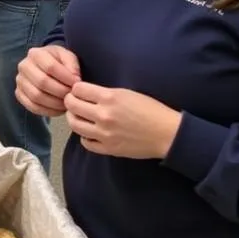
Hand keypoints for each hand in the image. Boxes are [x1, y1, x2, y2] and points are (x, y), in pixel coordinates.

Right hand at [16, 45, 80, 115]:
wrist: (46, 66)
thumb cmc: (59, 62)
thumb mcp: (68, 56)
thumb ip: (72, 64)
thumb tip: (74, 78)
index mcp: (35, 54)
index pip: (50, 67)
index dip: (66, 77)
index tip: (77, 83)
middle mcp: (24, 66)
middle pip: (42, 82)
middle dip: (61, 91)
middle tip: (72, 95)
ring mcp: (20, 81)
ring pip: (36, 96)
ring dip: (55, 103)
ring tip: (67, 103)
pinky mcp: (19, 94)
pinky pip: (32, 106)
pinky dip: (47, 111)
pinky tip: (59, 109)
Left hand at [64, 83, 181, 158]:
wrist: (168, 134)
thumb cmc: (152, 110)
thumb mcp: (127, 93)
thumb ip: (104, 93)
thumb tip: (85, 93)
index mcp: (109, 97)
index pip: (77, 89)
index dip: (76, 89)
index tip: (78, 91)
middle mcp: (103, 115)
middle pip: (71, 106)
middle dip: (70, 102)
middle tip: (74, 102)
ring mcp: (104, 133)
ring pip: (75, 124)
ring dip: (74, 118)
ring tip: (79, 116)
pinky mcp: (109, 148)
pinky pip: (85, 143)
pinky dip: (84, 136)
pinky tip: (90, 132)